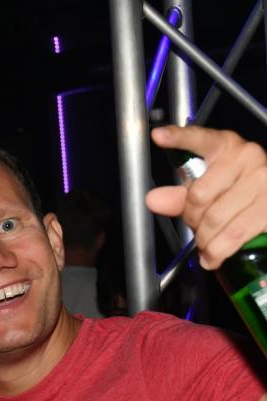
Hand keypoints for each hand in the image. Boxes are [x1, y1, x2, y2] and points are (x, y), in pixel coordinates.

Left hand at [146, 125, 266, 268]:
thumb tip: (153, 199)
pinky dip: (217, 251)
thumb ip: (178, 196)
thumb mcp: (205, 188)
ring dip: (204, 238)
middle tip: (196, 224)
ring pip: (215, 219)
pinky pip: (233, 235)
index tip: (159, 136)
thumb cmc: (235, 191)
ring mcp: (263, 181)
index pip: (200, 139)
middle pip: (198, 196)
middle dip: (191, 219)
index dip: (178, 138)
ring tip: (205, 241)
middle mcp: (246, 157)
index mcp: (224, 146)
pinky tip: (212, 256)